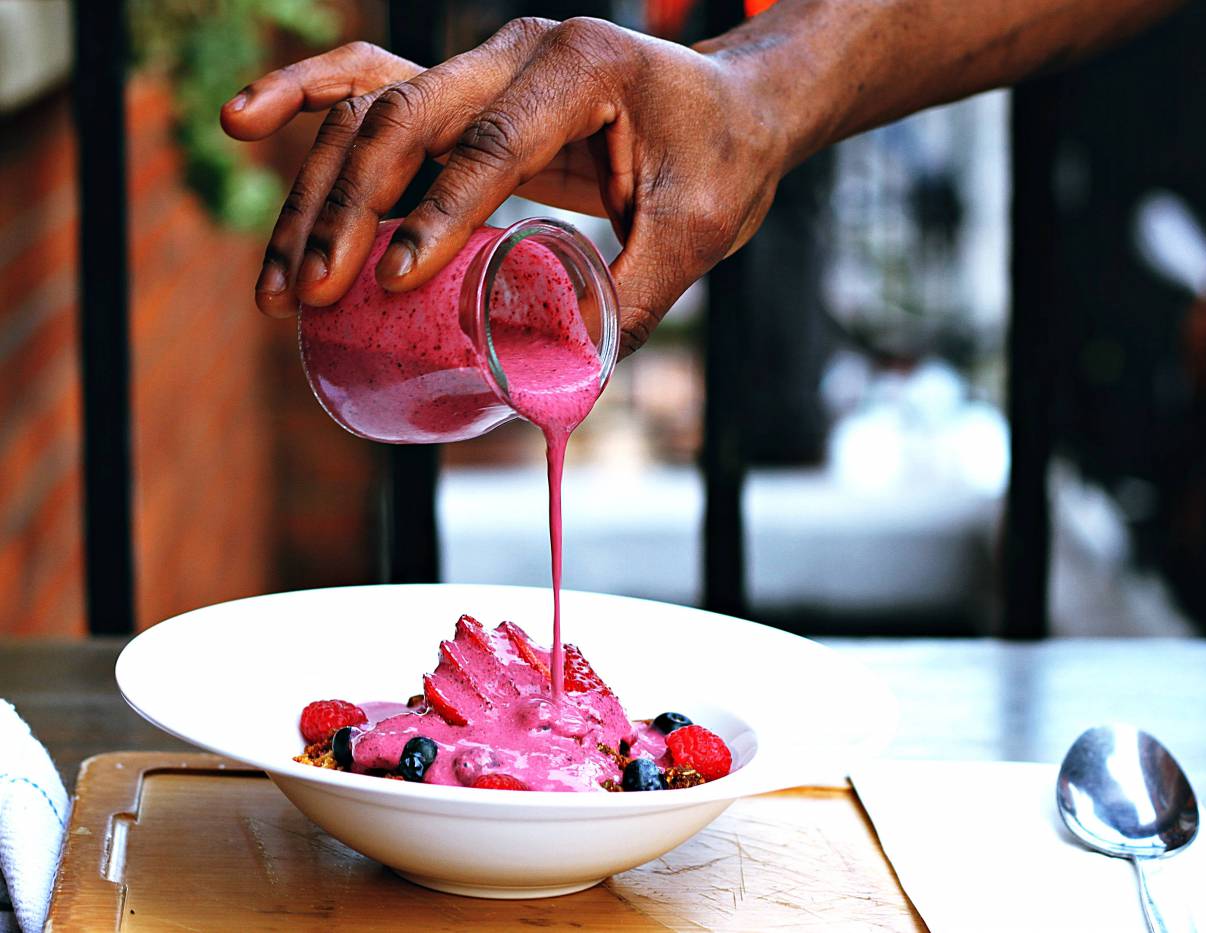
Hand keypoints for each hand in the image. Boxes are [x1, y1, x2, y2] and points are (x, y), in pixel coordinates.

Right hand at [221, 19, 786, 352]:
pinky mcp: (468, 92)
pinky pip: (370, 84)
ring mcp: (484, 65)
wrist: (735, 107)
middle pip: (409, 116)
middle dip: (352, 207)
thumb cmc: (722, 159)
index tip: (395, 278)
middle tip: (317, 291)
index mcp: (581, 67)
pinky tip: (246, 121)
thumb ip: (632, 300)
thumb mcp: (696, 231)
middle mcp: (519, 50)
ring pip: (374, 111)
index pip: (496, 140)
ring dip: (317, 192)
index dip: (440, 209)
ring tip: (281, 283)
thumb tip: (567, 389)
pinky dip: (307, 98)